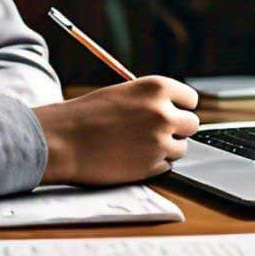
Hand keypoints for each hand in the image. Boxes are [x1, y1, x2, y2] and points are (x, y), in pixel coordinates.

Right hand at [32, 77, 199, 185]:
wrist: (63, 141)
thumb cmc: (86, 115)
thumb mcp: (122, 93)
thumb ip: (150, 100)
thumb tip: (172, 110)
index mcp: (156, 88)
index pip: (190, 99)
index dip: (179, 106)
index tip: (170, 112)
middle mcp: (164, 114)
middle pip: (192, 124)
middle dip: (177, 129)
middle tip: (155, 131)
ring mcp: (160, 142)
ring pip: (181, 148)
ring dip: (165, 148)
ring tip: (137, 145)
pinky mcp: (152, 167)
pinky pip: (166, 166)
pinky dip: (153, 163)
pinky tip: (131, 157)